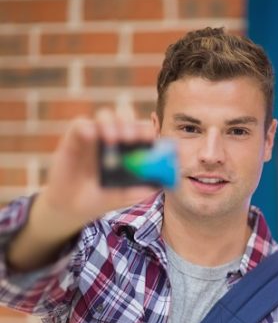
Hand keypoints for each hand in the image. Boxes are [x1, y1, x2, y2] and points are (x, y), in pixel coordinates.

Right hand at [39, 107, 158, 224]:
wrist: (72, 208)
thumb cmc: (103, 197)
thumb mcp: (126, 196)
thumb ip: (142, 189)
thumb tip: (160, 184)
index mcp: (130, 148)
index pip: (142, 129)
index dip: (147, 130)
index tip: (150, 138)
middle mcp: (114, 137)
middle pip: (125, 116)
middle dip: (130, 123)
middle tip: (130, 138)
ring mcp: (94, 136)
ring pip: (105, 115)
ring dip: (111, 122)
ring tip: (112, 139)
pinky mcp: (74, 138)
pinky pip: (80, 124)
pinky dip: (87, 127)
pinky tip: (91, 136)